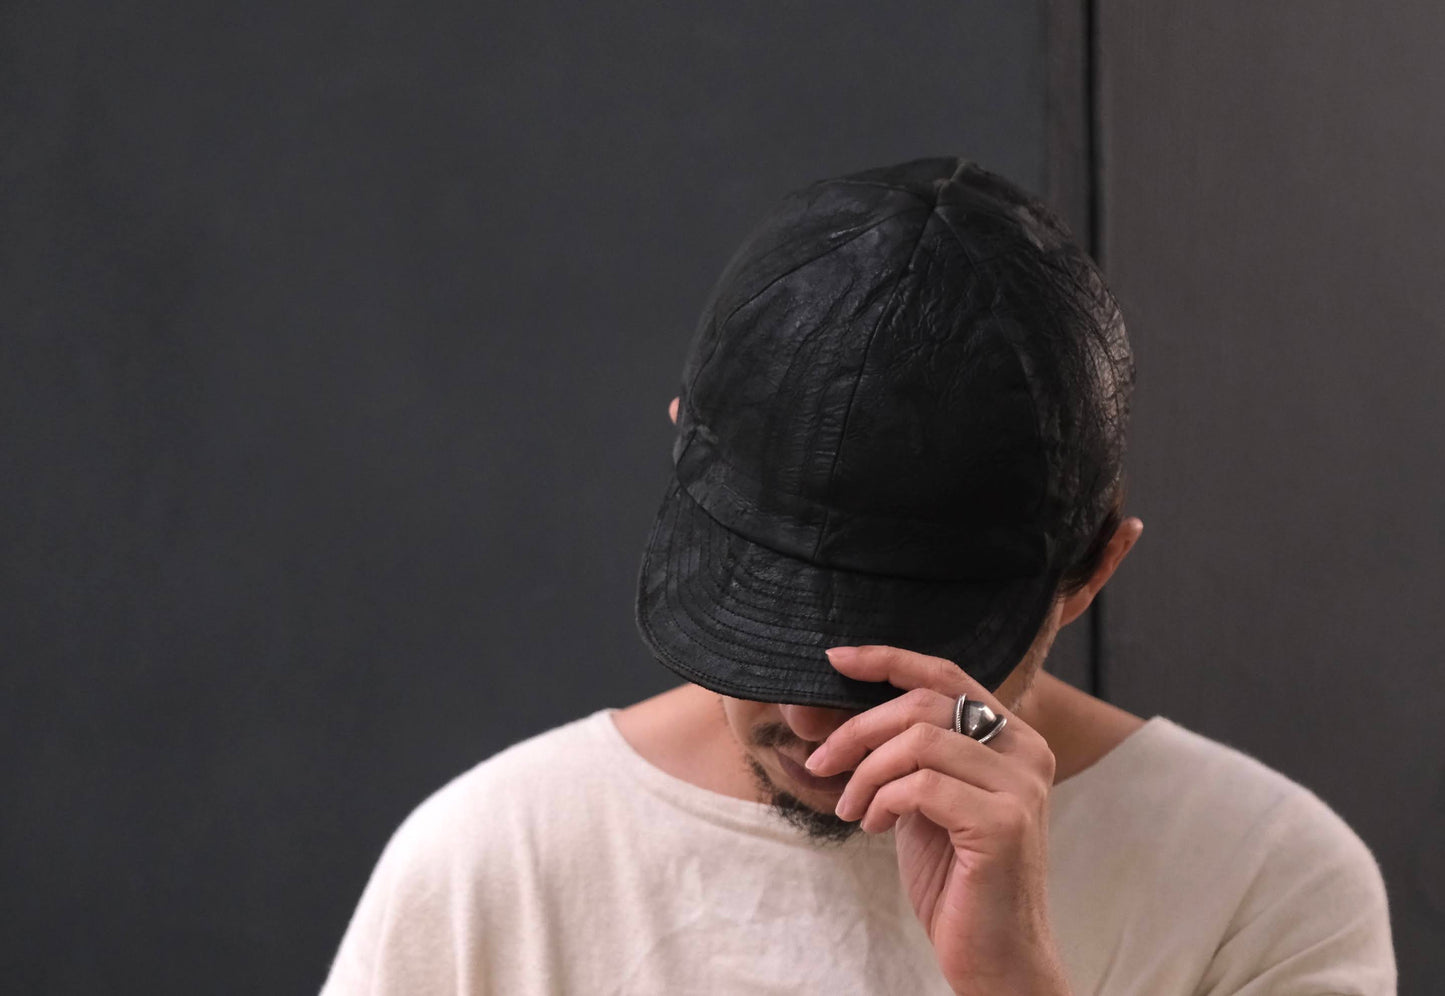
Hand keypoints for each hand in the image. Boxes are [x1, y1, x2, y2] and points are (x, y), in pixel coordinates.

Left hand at [805, 645, 1071, 995]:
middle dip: (857, 729)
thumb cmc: (955, 878)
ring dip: (866, 772)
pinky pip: (921, 785)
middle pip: (923, 705)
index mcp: (1012, 738)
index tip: (835, 659)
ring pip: (918, 741)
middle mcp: (1026, 751)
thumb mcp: (920, 801)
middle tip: (821, 762)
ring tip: (853, 808)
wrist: (995, 955)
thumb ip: (894, 755)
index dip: (888, 659)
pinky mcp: (1003, 823)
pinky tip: (876, 827)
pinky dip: (884, 800)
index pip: (945, 674)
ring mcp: (1020, 787)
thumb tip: (818, 716)